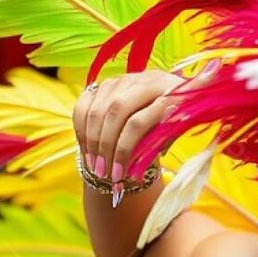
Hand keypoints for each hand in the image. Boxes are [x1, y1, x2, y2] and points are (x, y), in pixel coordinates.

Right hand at [72, 61, 217, 188]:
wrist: (171, 99)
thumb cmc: (176, 125)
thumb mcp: (174, 136)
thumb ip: (158, 145)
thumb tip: (133, 169)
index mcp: (167, 93)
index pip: (138, 123)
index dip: (124, 151)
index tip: (119, 176)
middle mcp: (144, 81)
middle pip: (116, 112)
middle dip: (105, 146)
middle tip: (102, 173)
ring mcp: (124, 80)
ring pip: (98, 108)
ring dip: (91, 141)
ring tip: (93, 167)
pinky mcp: (107, 83)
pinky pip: (85, 104)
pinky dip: (81, 128)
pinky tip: (85, 149)